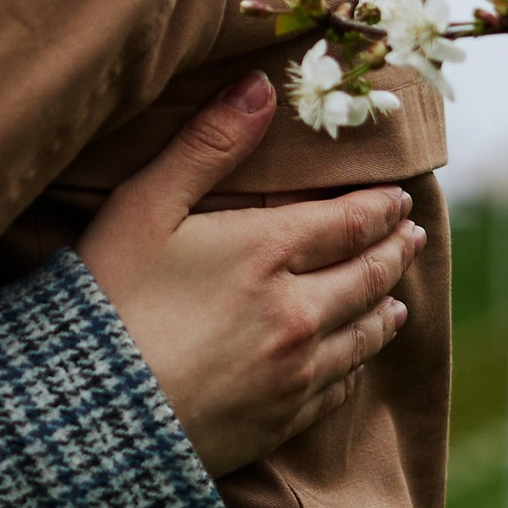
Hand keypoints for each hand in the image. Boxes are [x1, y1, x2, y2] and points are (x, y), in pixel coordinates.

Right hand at [76, 75, 424, 477]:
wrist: (95, 411)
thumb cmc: (108, 298)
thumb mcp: (144, 206)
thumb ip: (206, 145)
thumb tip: (260, 86)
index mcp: (267, 252)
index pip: (348, 222)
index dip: (379, 207)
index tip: (399, 198)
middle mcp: (298, 312)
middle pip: (367, 277)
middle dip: (394, 252)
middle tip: (412, 237)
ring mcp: (294, 371)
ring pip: (362, 335)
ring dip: (385, 310)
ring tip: (397, 299)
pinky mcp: (280, 420)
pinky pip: (338, 388)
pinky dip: (355, 366)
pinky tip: (354, 364)